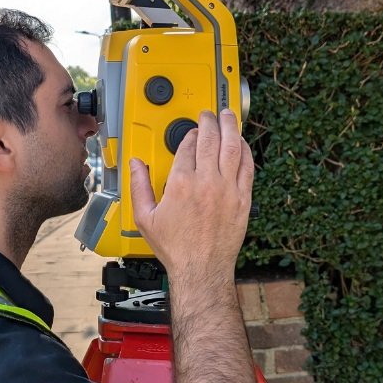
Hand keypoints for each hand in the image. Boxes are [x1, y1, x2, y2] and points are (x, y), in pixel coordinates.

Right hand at [130, 109, 253, 284]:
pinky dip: (245, 150)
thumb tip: (135, 165)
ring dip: (230, 127)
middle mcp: (206, 182)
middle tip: (209, 114)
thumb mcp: (145, 217)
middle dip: (209, 121)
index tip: (189, 132)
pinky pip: (248, 166)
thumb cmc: (175, 247)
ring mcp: (227, 189)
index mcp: (181, 184)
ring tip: (228, 115)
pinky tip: (242, 143)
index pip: (187, 145)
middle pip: (210, 138)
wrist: (201, 269)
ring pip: (232, 147)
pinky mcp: (243, 199)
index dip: (189, 134)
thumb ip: (138, 186)